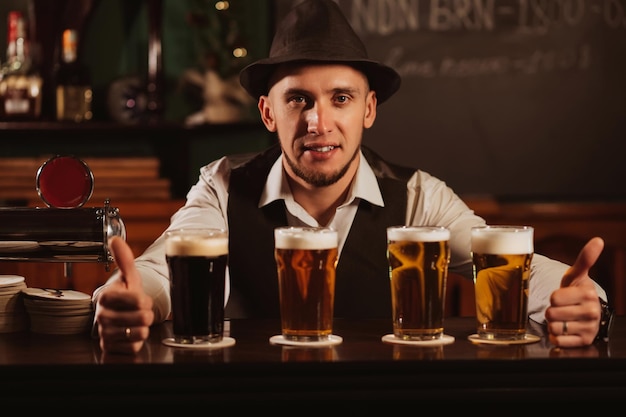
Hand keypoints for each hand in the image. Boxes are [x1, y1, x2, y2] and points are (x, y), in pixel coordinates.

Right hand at [94, 236, 154, 354]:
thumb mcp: (128, 277)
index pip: (138, 300)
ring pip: (139, 334)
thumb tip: (115, 239)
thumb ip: (124, 258)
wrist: (118, 316)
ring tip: (136, 322)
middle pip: (142, 318)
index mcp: (106, 297)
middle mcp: (102, 316)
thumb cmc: (125, 296)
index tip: (140, 298)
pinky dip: (137, 343)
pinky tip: (131, 336)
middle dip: (147, 314)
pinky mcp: (109, 350)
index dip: (145, 299)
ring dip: (143, 328)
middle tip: (140, 311)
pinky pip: (133, 349)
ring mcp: (105, 334)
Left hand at [545, 237, 603, 347]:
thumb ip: (584, 259)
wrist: (585, 312)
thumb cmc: (576, 291)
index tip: (562, 296)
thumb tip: (597, 240)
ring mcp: (589, 328)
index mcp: (588, 294)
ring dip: (553, 324)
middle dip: (552, 310)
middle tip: (562, 308)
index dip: (553, 297)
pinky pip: (558, 341)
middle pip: (552, 313)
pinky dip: (556, 337)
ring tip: (563, 318)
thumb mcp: (576, 275)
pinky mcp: (584, 342)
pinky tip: (564, 330)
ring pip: (554, 328)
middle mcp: (592, 312)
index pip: (554, 297)